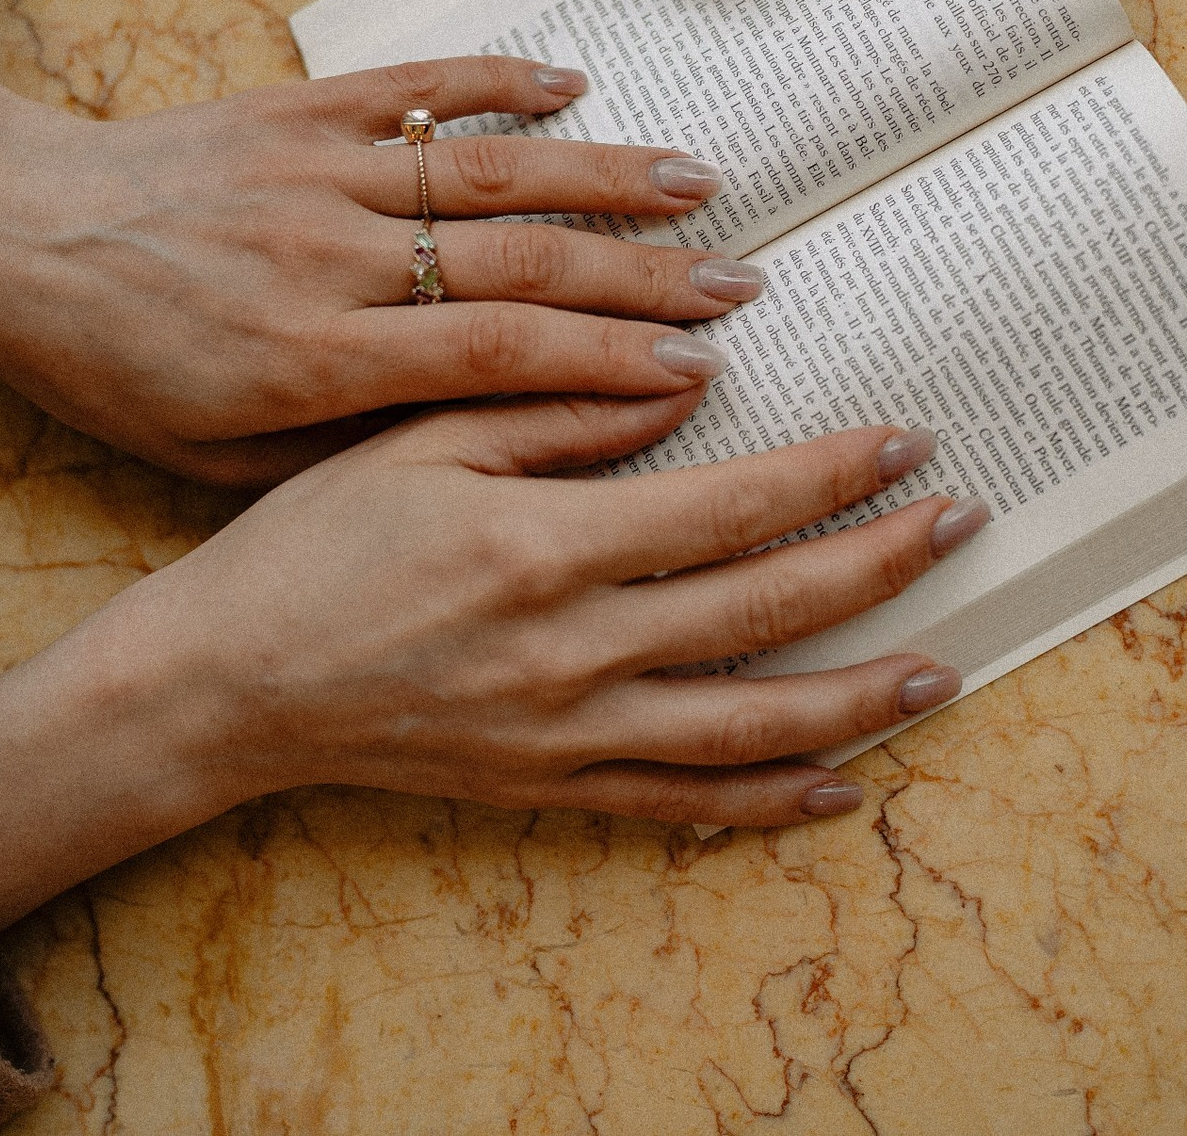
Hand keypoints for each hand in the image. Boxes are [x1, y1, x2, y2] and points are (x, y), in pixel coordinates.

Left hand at [0, 26, 769, 482]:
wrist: (3, 233)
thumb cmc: (110, 369)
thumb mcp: (214, 456)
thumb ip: (345, 449)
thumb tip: (479, 445)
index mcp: (306, 358)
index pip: (491, 355)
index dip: (606, 364)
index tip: (698, 374)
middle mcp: (325, 256)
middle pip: (516, 259)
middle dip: (642, 275)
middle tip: (740, 288)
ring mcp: (314, 169)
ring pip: (485, 170)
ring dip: (604, 176)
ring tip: (704, 187)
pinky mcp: (295, 107)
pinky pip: (415, 90)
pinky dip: (499, 86)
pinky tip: (576, 89)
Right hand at [0, 394, 991, 962]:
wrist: (226, 684)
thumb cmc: (312, 545)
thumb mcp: (417, 441)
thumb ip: (554, 406)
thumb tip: (687, 382)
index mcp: (544, 547)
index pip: (734, 508)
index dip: (834, 473)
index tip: (908, 440)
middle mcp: (573, 652)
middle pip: (769, 612)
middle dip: (881, 563)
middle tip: (960, 519)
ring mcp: (567, 734)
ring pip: (753, 725)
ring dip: (861, 693)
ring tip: (943, 663)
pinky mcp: (550, 787)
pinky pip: (687, 803)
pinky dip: (774, 799)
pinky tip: (842, 782)